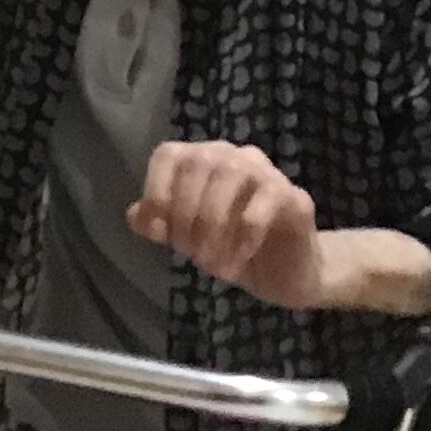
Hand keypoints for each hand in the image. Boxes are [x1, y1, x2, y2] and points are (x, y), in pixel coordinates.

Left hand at [129, 141, 325, 311]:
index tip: (157, 235)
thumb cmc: (232, 249)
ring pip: (229, 178)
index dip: (155, 192)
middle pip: (197, 165)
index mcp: (204, 160)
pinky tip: (238, 261)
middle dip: (185, 216)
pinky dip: (241, 239)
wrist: (288, 275)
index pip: (169, 155)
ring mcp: (267, 172)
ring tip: (211, 264)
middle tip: (190, 255)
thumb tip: (136, 216)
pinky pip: (260, 209)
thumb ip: (159, 225)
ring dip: (212, 226)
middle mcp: (234, 156)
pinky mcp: (294, 198)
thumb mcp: (188, 240)